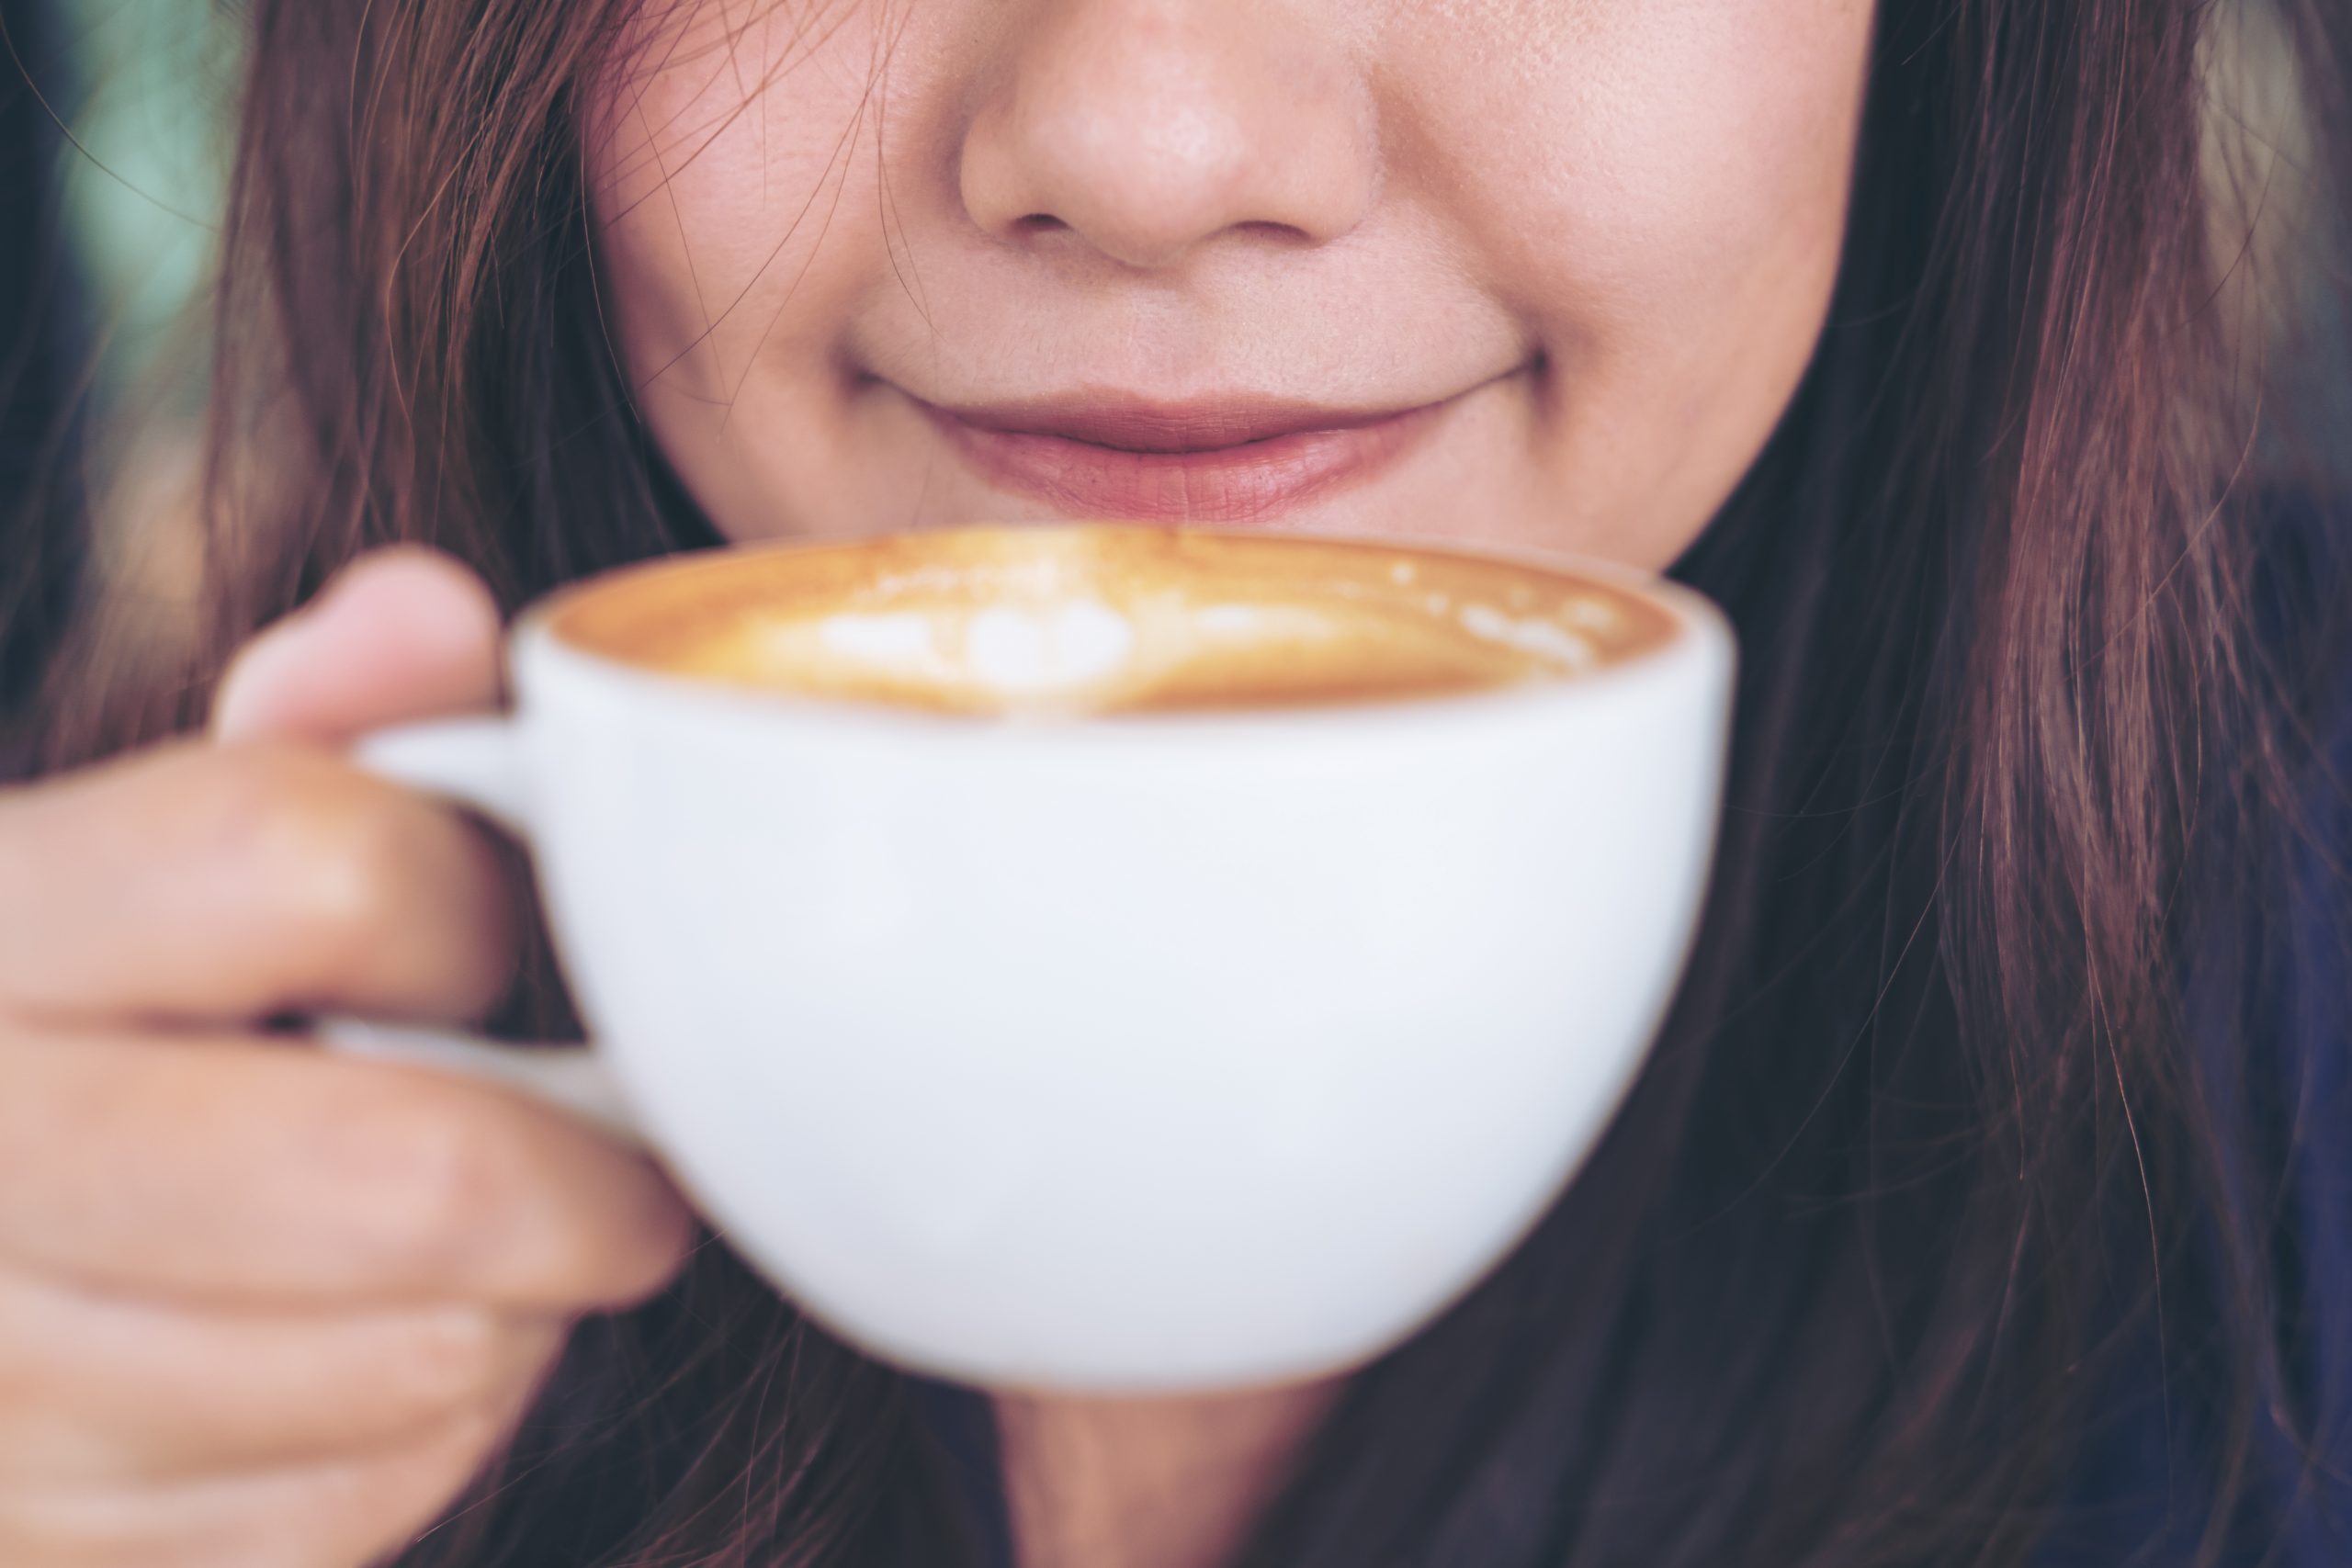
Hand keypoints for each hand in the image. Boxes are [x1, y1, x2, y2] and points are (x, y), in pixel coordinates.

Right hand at [0, 550, 692, 1566]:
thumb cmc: (72, 1024)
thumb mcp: (134, 850)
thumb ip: (300, 730)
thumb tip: (428, 612)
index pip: (305, 862)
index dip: (466, 903)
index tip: (491, 944)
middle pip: (406, 1175)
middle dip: (575, 1160)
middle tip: (611, 1142)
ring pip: (421, 1361)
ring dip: (514, 1295)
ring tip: (469, 1237)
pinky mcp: (58, 1552)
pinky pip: (366, 1499)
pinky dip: (430, 1422)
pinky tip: (375, 1349)